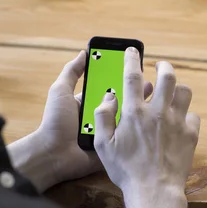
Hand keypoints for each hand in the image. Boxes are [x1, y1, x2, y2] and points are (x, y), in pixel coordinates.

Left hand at [8, 50, 152, 191]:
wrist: (54, 154)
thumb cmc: (55, 121)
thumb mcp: (60, 91)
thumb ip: (71, 72)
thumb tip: (84, 53)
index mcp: (89, 102)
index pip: (108, 86)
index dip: (119, 78)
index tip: (133, 68)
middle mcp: (100, 116)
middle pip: (120, 101)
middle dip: (133, 93)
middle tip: (149, 83)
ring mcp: (107, 132)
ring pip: (125, 119)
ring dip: (138, 110)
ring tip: (152, 99)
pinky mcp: (112, 147)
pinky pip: (125, 137)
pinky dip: (136, 130)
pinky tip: (150, 121)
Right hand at [93, 47, 200, 193]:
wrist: (154, 191)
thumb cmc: (126, 170)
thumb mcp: (103, 145)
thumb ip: (102, 117)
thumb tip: (108, 98)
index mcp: (134, 112)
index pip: (132, 76)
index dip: (132, 59)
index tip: (133, 52)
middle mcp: (158, 112)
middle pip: (168, 76)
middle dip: (164, 66)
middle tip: (161, 67)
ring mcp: (177, 122)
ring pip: (185, 92)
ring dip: (178, 90)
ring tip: (172, 95)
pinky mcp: (190, 134)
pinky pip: (193, 116)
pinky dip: (187, 116)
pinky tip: (180, 123)